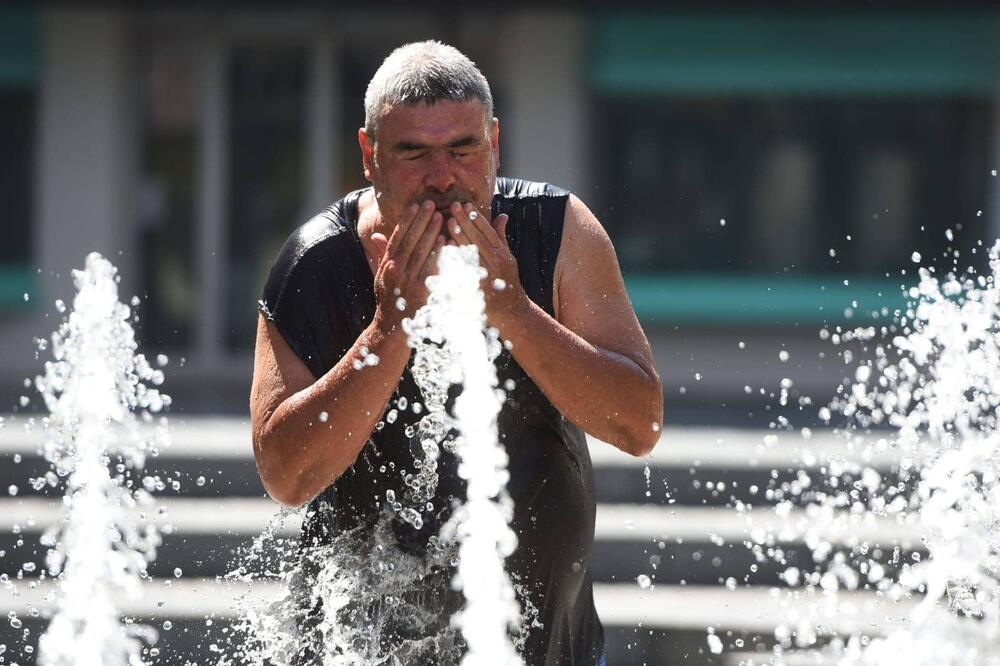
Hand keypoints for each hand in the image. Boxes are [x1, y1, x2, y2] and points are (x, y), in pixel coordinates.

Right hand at [371, 200, 444, 333]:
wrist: (390, 330)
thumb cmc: (389, 302)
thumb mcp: (381, 277)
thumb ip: (382, 256)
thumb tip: (375, 235)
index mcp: (387, 265)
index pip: (397, 237)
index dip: (407, 220)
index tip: (415, 205)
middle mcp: (395, 271)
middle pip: (409, 240)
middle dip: (421, 220)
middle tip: (431, 203)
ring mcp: (407, 282)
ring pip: (420, 251)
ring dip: (431, 232)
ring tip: (440, 216)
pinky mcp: (420, 292)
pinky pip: (431, 268)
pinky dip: (437, 253)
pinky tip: (445, 240)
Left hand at [445, 202, 526, 327]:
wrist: (511, 311)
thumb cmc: (507, 281)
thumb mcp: (508, 258)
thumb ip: (501, 237)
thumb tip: (502, 215)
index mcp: (502, 255)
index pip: (488, 232)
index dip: (477, 218)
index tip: (466, 204)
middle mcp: (496, 265)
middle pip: (478, 239)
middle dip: (465, 222)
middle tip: (453, 206)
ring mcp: (486, 276)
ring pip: (471, 253)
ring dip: (459, 237)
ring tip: (448, 221)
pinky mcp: (477, 288)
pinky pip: (464, 271)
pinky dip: (455, 259)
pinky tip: (444, 248)